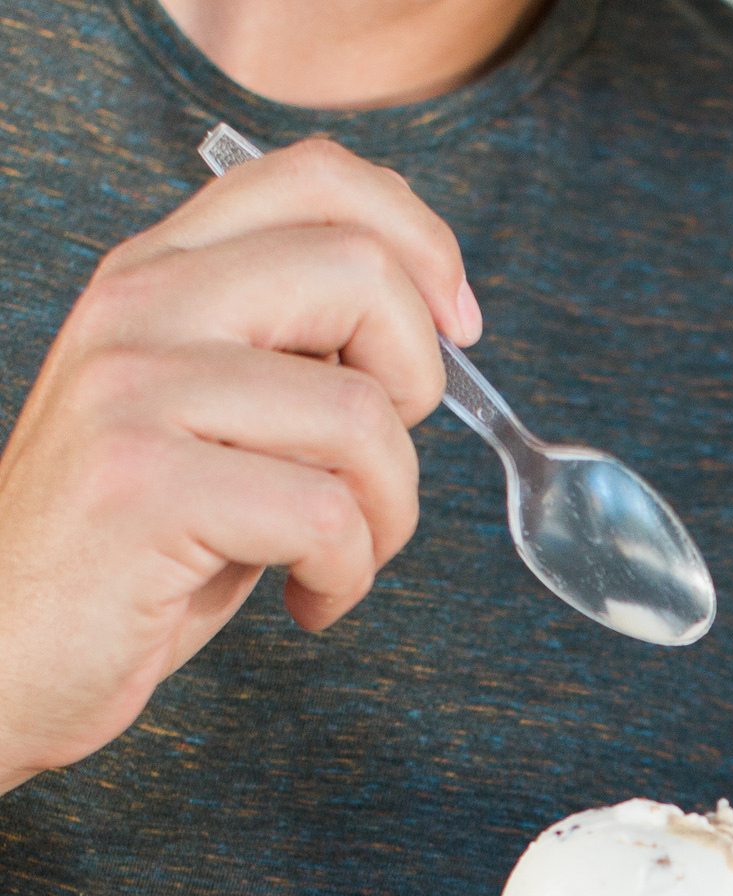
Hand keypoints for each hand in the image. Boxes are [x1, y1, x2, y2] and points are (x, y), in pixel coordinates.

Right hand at [0, 138, 478, 793]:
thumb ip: (298, 360)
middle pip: (361, 275)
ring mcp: (134, 390)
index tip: (458, 329)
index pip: (316, 177)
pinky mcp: (142, 486)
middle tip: (375, 469)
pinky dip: (348, 578)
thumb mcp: (222, 424)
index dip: (419, 242)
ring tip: (338, 558)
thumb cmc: (139, 550)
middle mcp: (142, 306)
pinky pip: (327, 516)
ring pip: (361, 416)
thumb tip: (430, 334)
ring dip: (390, 513)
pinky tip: (307, 601)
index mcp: (163, 273)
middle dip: (420, 388)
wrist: (7, 650)